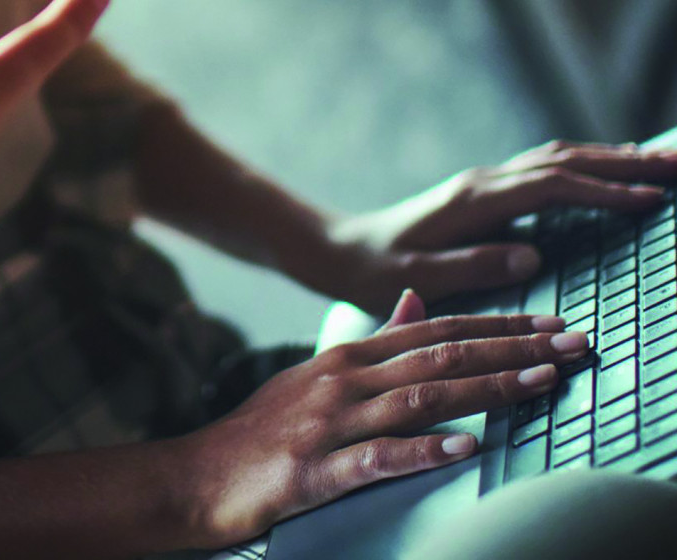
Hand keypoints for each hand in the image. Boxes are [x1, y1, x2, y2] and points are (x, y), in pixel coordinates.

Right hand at [176, 303, 590, 547]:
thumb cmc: (266, 428)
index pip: (435, 330)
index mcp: (347, 354)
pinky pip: (377, 457)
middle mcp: (343, 378)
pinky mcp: (316, 470)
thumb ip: (373, 340)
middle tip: (569, 345)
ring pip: (419, 399)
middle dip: (511, 349)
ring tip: (539, 385)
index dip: (495, 324)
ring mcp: (330, 422)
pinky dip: (423, 451)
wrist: (203, 471)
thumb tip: (416, 302)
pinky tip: (463, 447)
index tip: (549, 323)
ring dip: (486, 391)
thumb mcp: (319, 372)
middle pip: (439, 357)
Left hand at [319, 140, 676, 313]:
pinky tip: (611, 175)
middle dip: (623, 162)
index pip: (552, 186)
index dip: (603, 190)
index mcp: (473, 200)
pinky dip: (586, 168)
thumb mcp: (417, 278)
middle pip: (564, 160)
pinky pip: (546, 172)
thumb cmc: (375, 270)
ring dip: (610, 159)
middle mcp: (483, 183)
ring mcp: (485, 184)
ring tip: (662, 163)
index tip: (652, 199)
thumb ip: (471, 266)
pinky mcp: (486, 194)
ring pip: (557, 159)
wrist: (341, 250)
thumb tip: (531, 254)